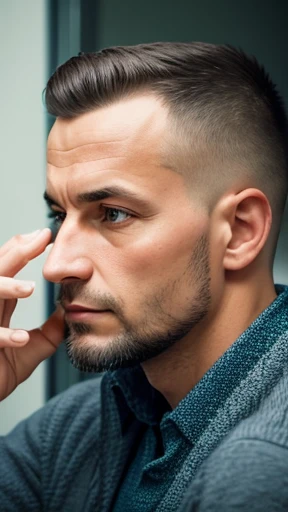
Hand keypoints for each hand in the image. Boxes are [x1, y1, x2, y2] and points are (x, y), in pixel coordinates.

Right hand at [0, 229, 64, 400]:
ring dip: (6, 287)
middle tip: (40, 237)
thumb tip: (71, 314)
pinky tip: (21, 338)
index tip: (48, 238)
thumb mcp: (31, 348)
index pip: (9, 267)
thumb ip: (50, 330)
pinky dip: (4, 336)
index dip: (26, 250)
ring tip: (30, 289)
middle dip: (17, 251)